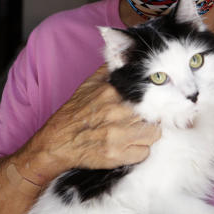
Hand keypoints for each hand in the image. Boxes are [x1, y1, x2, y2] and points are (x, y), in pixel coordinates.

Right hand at [27, 65, 160, 176]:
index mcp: (112, 92)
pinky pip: (143, 153)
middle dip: (151, 118)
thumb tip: (128, 57)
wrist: (57, 142)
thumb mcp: (89, 85)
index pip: (150, 93)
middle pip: (154, 115)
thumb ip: (110, 71)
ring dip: (147, 135)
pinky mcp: (116, 155)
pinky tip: (127, 147)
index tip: (157, 103)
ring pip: (153, 135)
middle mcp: (116, 112)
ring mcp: (117, 135)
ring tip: (134, 134)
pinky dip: (138, 152)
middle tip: (141, 120)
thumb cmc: (74, 113)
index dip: (156, 99)